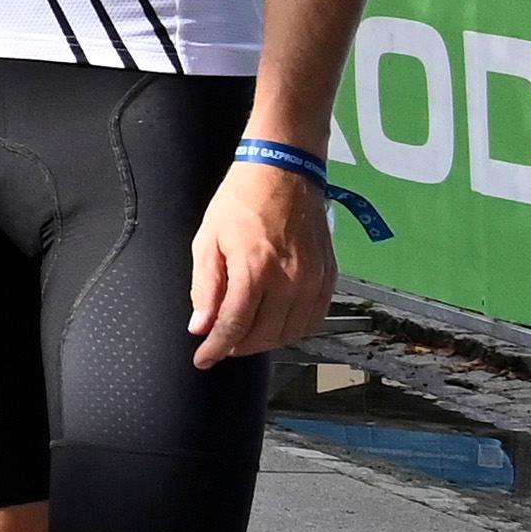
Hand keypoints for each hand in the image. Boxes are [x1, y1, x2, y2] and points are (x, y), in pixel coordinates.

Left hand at [186, 155, 338, 369]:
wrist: (284, 171)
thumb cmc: (241, 200)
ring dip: (265, 342)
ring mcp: (314, 279)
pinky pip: (313, 318)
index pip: (234, 326)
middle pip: (264, 336)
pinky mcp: (329, 276)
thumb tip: (201, 326)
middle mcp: (289, 279)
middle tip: (222, 342)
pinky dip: (293, 330)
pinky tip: (275, 324)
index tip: (203, 360)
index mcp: (254, 269)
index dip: (216, 349)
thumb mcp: (208, 239)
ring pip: (291, 333)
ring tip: (245, 334)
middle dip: (238, 346)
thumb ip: (205, 287)